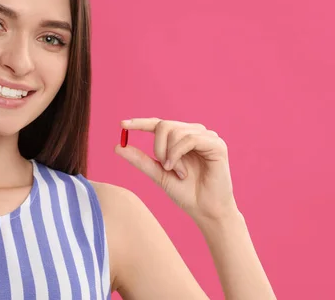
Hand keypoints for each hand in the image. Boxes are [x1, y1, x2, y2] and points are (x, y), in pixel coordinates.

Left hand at [114, 118, 237, 221]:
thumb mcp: (158, 174)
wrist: (206, 211)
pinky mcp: (216, 144)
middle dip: (158, 147)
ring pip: (175, 131)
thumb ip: (140, 160)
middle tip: (164, 167)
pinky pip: (190, 138)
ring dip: (169, 155)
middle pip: (164, 125)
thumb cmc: (186, 193)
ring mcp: (206, 137)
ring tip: (177, 172)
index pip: (158, 124)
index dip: (140, 122)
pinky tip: (181, 171)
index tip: (122, 124)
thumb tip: (117, 146)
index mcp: (181, 138)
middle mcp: (194, 133)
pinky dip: (178, 154)